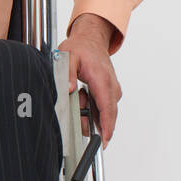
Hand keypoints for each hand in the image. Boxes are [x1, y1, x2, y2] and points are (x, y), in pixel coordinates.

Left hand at [57, 14, 121, 148]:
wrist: (91, 40)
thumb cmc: (81, 47)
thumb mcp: (67, 57)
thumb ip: (67, 74)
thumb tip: (68, 90)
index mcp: (102, 79)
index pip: (107, 108)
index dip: (106, 127)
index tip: (104, 141)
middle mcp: (111, 86)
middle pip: (107, 114)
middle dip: (92, 122)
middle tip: (78, 118)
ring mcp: (112, 89)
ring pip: (103, 111)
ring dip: (89, 112)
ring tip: (78, 98)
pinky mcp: (110, 91)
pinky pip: (102, 106)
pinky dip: (92, 107)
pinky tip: (82, 98)